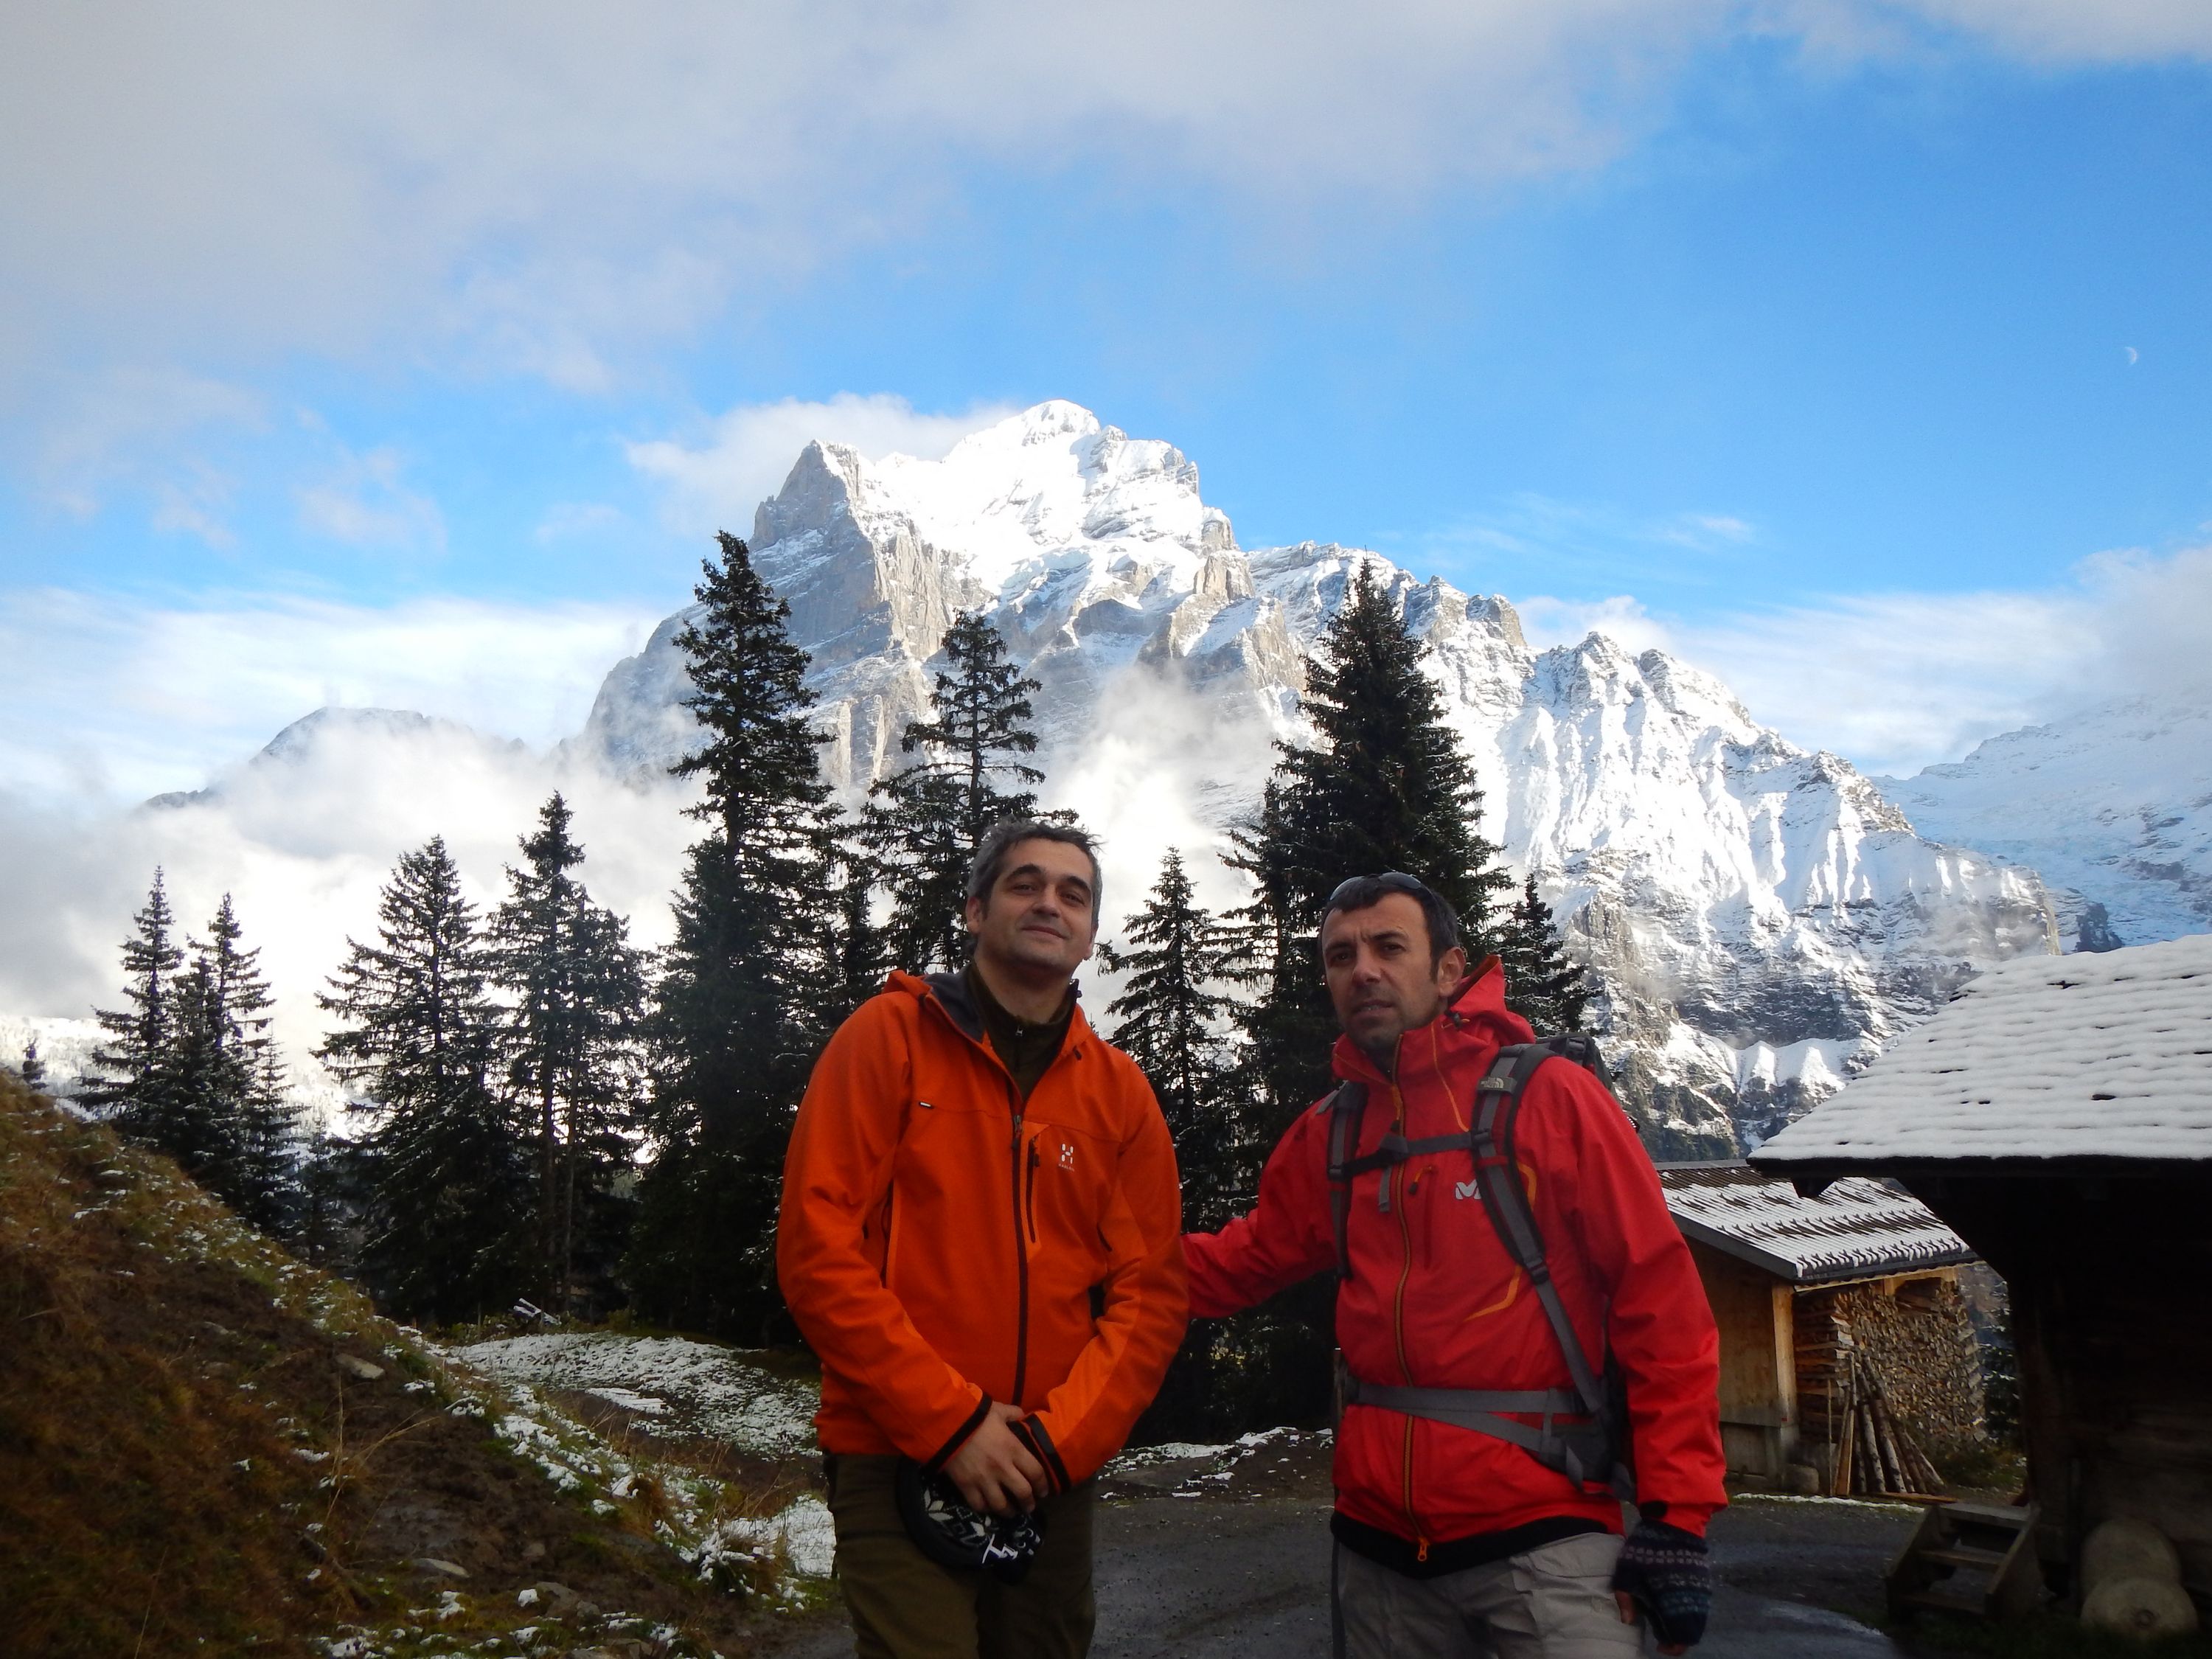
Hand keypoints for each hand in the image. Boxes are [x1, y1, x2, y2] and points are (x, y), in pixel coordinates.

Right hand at [941, 1401, 1046, 1515]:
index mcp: (1013, 1449)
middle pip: (1022, 1493)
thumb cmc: (975, 1415)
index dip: (1042, 1484)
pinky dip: (985, 1509)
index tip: (1043, 1491)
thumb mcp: (998, 1410)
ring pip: (1001, 1505)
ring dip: (1008, 1511)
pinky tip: (989, 1507)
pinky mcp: (966, 1486)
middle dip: (1028, 1503)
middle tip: (1029, 1506)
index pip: (1036, 1472)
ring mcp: (984, 1479)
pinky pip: (979, 1505)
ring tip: (1010, 1512)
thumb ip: (1012, 1413)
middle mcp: (1002, 1468)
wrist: (948, 1423)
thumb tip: (1022, 1414)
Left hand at [1611, 1518, 1709, 1651]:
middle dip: (1677, 1637)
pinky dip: (1688, 1612)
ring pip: (1698, 1620)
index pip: (1682, 1638)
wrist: (1672, 1523)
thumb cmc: (1647, 1547)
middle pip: (1692, 1633)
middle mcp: (1692, 1600)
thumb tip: (1627, 1622)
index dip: (1672, 1647)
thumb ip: (1625, 1597)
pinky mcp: (1704, 1580)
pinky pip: (1700, 1606)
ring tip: (1665, 1617)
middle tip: (1660, 1631)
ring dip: (1683, 1625)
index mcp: (1674, 1602)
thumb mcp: (1626, 1570)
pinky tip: (1674, 1604)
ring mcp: (1701, 1590)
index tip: (1659, 1645)